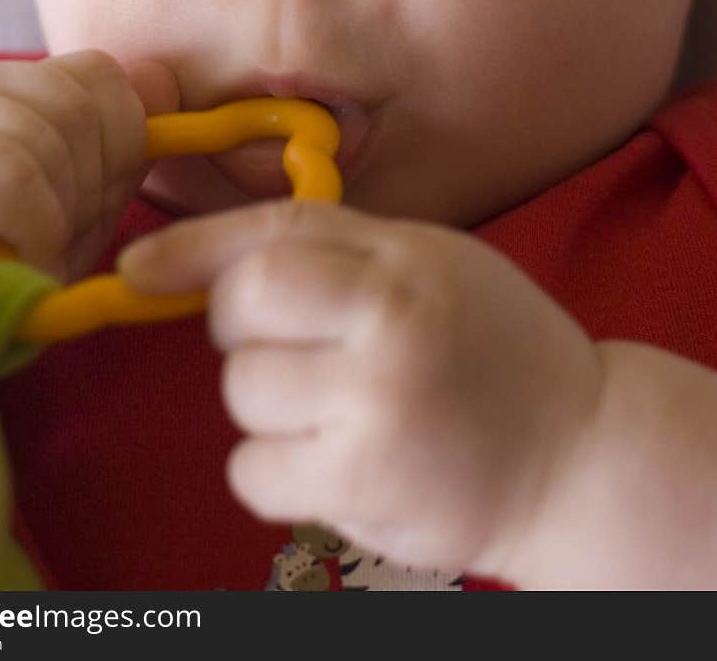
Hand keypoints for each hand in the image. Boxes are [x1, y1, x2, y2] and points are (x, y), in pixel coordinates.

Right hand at [0, 50, 179, 280]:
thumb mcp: (74, 209)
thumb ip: (122, 148)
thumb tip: (162, 79)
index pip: (99, 73)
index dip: (118, 147)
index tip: (86, 210)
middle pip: (81, 107)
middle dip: (88, 193)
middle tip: (46, 245)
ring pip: (50, 138)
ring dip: (55, 220)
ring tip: (17, 257)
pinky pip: (11, 173)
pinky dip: (29, 230)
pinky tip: (5, 266)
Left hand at [118, 197, 603, 579]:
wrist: (579, 457)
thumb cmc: (495, 350)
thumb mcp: (433, 265)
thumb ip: (340, 249)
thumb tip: (216, 257)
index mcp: (405, 260)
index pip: (274, 234)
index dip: (193, 247)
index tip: (136, 265)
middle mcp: (389, 321)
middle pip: (240, 308)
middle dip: (241, 326)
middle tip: (298, 345)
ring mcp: (375, 403)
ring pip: (241, 391)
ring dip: (269, 404)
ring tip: (341, 408)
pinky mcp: (362, 482)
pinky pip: (252, 469)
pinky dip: (276, 469)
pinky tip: (338, 458)